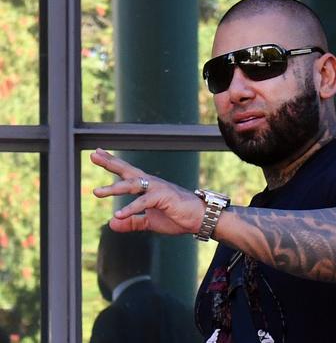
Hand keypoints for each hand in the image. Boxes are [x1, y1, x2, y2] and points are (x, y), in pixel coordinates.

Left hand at [90, 148, 204, 234]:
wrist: (200, 219)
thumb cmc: (178, 217)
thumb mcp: (150, 221)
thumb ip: (132, 221)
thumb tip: (111, 223)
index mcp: (148, 187)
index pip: (127, 173)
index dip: (112, 162)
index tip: (98, 154)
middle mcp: (151, 183)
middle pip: (127, 170)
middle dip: (110, 162)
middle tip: (93, 154)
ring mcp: (158, 188)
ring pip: (132, 185)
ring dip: (114, 188)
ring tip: (97, 192)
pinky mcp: (163, 197)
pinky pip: (143, 202)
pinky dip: (130, 209)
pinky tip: (118, 215)